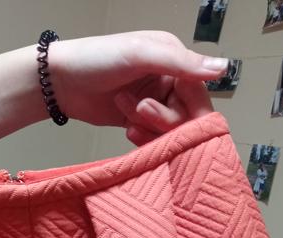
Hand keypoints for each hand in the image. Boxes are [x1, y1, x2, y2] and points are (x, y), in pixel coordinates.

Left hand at [48, 31, 227, 144]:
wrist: (59, 83)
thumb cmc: (96, 59)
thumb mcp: (140, 54)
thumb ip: (181, 63)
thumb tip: (224, 68)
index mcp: (173, 59)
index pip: (198, 91)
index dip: (188, 107)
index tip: (165, 108)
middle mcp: (167, 81)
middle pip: (185, 116)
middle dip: (165, 119)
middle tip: (139, 110)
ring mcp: (152, 103)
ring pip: (169, 131)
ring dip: (150, 128)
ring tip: (126, 114)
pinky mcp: (137, 122)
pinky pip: (153, 139)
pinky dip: (143, 139)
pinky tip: (126, 130)